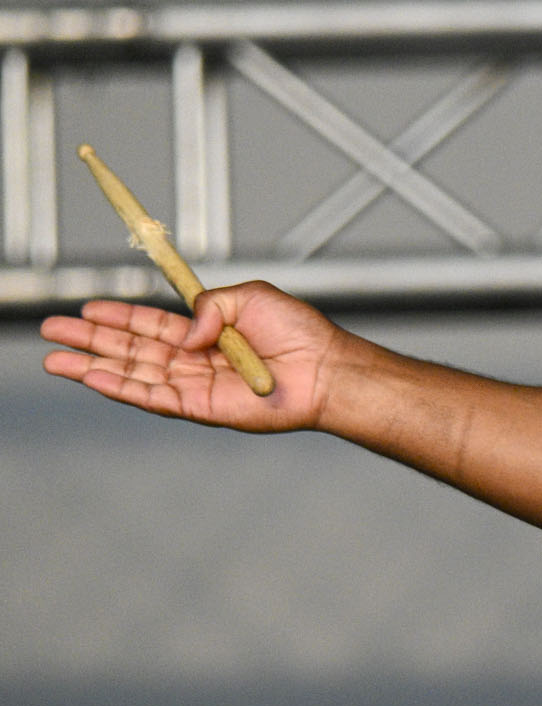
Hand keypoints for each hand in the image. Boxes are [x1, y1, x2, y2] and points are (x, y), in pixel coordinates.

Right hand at [39, 282, 341, 430]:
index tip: (86, 308)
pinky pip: (153, 397)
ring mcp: (196, 386)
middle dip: (90, 340)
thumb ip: (209, 304)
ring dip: (92, 366)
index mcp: (207, 333)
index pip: (151, 325)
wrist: (326, 369)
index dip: (118, 317)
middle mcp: (196, 361)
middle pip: (131, 350)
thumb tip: (184, 333)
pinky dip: (121, 388)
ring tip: (54, 358)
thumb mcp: (249, 296)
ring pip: (133, 375)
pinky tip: (92, 377)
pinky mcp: (202, 408)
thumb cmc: (299, 333)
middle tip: (51, 330)